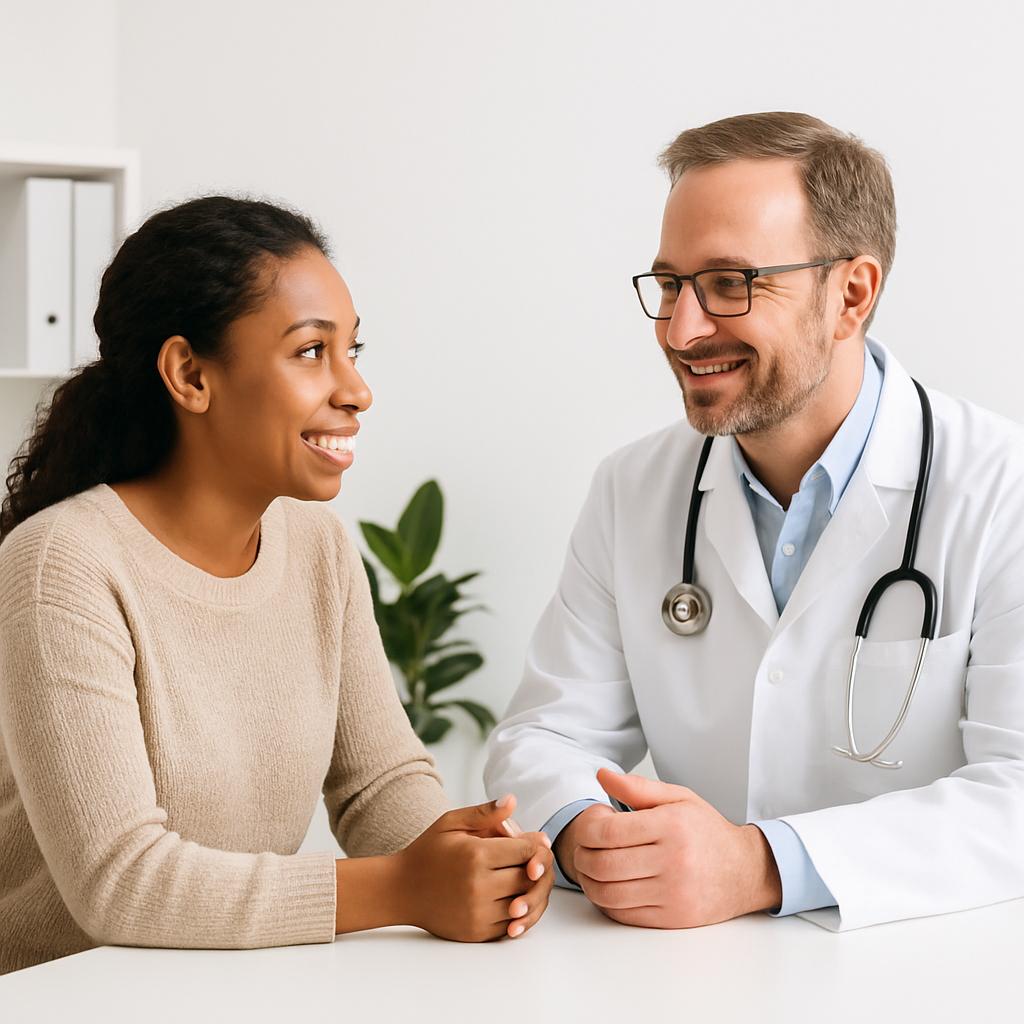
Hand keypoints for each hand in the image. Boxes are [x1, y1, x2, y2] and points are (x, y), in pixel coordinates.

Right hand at [397, 795, 553, 941]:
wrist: (400, 890)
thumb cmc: (428, 852)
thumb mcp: (451, 823)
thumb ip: (484, 813)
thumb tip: (514, 800)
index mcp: (476, 855)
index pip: (526, 851)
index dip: (535, 845)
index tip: (532, 841)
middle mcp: (479, 886)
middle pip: (529, 878)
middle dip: (536, 867)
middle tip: (533, 860)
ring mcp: (478, 913)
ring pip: (525, 904)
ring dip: (531, 892)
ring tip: (525, 878)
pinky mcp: (477, 933)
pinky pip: (512, 925)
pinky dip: (519, 913)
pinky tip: (512, 897)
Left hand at [566, 769, 781, 927]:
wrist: (745, 871)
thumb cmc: (707, 831)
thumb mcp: (679, 798)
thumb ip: (638, 787)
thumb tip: (601, 775)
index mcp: (671, 826)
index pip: (609, 832)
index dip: (586, 832)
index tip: (587, 830)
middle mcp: (673, 861)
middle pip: (604, 865)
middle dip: (582, 857)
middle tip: (583, 850)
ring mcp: (674, 893)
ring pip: (609, 894)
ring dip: (589, 883)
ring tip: (591, 869)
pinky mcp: (673, 918)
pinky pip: (624, 914)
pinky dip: (606, 902)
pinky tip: (608, 887)